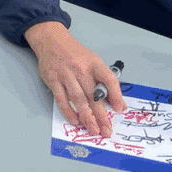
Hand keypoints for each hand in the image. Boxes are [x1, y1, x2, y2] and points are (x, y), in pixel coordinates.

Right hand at [24, 21, 125, 137]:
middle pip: (93, 95)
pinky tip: (75, 120)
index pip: (108, 79)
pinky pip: (61, 99)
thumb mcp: (93, 61)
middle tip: (107, 130)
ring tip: (93, 129)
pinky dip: (68, 111)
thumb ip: (104, 80)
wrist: (52, 41)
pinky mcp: (52, 79)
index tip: (119, 109)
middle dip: (101, 115)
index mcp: (93, 63)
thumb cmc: (75, 54)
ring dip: (86, 117)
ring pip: (78, 99)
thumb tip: (115, 103)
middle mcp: (80, 68)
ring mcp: (65, 74)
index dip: (115, 95)